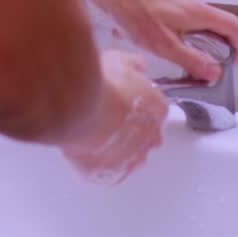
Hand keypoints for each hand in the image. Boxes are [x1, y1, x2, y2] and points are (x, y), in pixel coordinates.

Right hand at [63, 50, 167, 184]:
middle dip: (133, 130)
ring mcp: (130, 159)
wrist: (79, 107)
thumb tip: (138, 67)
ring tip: (96, 135)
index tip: (126, 102)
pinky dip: (97, 163)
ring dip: (117, 149)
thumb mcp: (122, 61)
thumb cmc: (101, 84)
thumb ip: (134, 66)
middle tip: (111, 119)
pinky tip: (85, 150)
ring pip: (129, 158)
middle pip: (147, 137)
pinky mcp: (107, 174)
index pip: (156, 110)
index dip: (140, 106)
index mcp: (158, 109)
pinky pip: (106, 172)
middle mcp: (150, 138)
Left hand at [72, 0, 237, 81]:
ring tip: (165, 50)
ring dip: (186, 36)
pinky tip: (143, 34)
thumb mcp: (164, 45)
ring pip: (190, 18)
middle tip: (200, 63)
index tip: (234, 60)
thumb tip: (214, 73)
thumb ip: (191, 60)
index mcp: (197, 12)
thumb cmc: (134, 10)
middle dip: (211, 45)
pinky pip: (171, 12)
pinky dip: (167, 26)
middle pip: (212, 22)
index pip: (232, 26)